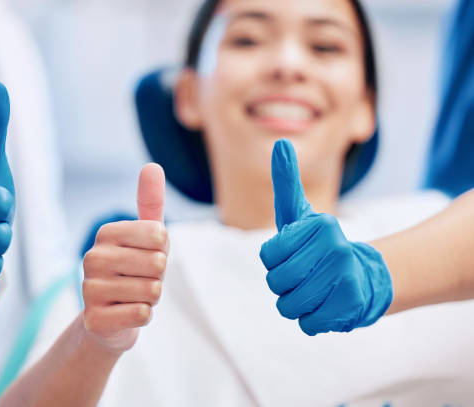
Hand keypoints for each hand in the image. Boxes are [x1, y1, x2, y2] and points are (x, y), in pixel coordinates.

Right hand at [81, 163, 167, 351]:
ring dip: (151, 298)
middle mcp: (92, 257)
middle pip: (158, 264)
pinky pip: (142, 314)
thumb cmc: (134, 271)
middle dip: (158, 277)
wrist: (110, 318)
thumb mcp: (145, 236)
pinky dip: (143, 315)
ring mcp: (89, 289)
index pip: (160, 236)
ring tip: (133, 296)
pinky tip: (126, 313)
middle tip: (141, 280)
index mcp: (106, 233)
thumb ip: (150, 202)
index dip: (163, 251)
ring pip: (152, 291)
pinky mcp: (94, 318)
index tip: (146, 256)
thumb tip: (152, 165)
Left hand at [259, 139, 392, 334]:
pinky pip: (307, 324)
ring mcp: (346, 279)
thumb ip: (287, 182)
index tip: (294, 254)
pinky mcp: (351, 307)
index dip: (275, 261)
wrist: (363, 277)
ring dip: (295, 303)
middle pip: (276, 283)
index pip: (268, 256)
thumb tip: (280, 144)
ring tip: (314, 290)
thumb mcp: (301, 213)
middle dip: (283, 284)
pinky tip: (326, 305)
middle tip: (303, 276)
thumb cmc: (319, 245)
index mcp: (321, 225)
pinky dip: (311, 319)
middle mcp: (336, 249)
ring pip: (288, 307)